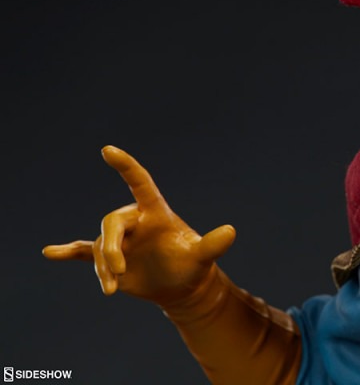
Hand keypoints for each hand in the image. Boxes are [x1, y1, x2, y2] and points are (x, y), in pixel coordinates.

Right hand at [43, 146, 235, 305]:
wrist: (181, 285)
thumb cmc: (193, 264)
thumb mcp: (203, 256)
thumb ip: (213, 244)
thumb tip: (231, 232)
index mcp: (155, 212)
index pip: (139, 183)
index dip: (125, 166)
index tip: (108, 149)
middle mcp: (136, 221)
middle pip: (111, 223)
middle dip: (111, 247)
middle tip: (117, 271)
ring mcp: (122, 239)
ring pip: (100, 246)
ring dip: (103, 268)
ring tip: (112, 289)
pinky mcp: (110, 258)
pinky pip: (84, 251)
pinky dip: (68, 252)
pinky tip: (49, 253)